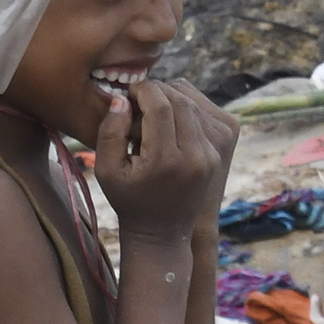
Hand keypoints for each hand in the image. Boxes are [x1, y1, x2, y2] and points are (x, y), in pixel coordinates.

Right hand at [95, 79, 235, 247]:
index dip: (143, 90)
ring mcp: (210, 155)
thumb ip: (109, 132)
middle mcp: (195, 156)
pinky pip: (202, 116)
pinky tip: (167, 120)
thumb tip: (121, 99)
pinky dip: (184, 110)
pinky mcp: (217, 154)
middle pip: (179, 101)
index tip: (128, 92)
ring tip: (150, 111)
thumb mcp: (106, 171)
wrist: (161, 233)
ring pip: (193, 104)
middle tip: (138, 97)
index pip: (160, 105)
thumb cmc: (128, 201)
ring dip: (170, 98)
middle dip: (157, 91)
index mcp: (166, 160)